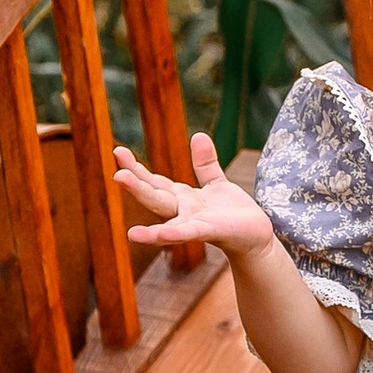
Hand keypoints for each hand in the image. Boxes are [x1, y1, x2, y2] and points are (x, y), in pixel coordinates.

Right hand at [115, 132, 272, 256]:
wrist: (256, 236)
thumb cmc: (233, 213)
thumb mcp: (216, 183)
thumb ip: (205, 163)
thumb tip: (198, 135)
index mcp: (182, 199)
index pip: (154, 182)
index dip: (136, 168)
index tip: (118, 152)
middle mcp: (183, 212)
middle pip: (154, 197)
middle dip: (136, 186)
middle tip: (117, 174)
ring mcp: (194, 224)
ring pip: (169, 221)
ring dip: (149, 228)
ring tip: (130, 232)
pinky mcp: (210, 231)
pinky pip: (189, 232)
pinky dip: (173, 233)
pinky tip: (159, 235)